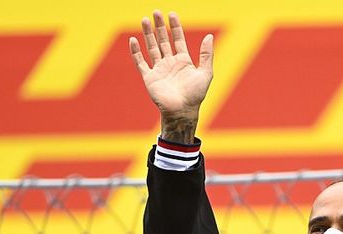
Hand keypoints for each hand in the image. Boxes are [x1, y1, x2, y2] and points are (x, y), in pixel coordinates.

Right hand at [129, 10, 212, 141]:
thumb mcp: (205, 73)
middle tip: (156, 12)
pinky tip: (133, 40)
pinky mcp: (149, 77)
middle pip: (163, 40)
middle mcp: (170, 63)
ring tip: (145, 19)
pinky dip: (136, 51)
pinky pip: (140, 62)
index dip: (175, 27)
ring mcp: (159, 69)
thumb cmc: (196, 95)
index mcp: (183, 61)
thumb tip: (209, 36)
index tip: (172, 14)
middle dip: (160, 27)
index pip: (178, 39)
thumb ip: (206, 55)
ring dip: (148, 34)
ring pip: (152, 47)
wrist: (182, 111)